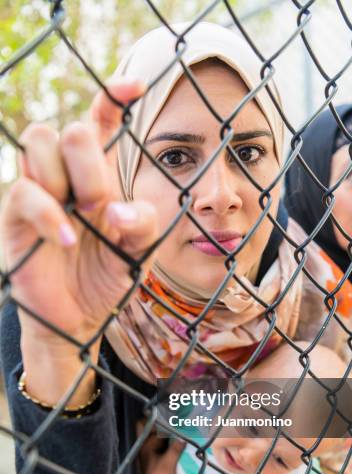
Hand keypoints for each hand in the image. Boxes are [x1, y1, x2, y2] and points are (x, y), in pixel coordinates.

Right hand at [1, 78, 157, 403]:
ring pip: (40, 142)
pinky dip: (51, 215)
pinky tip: (70, 241)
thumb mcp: (139, 250)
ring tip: (85, 217)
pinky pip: (24, 192)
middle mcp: (67, 177)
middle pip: (70, 129)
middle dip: (91, 162)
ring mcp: (39, 193)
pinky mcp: (17, 217)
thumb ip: (143, 222)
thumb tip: (116, 208)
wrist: (79, 318)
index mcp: (99, 177)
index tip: (136, 86)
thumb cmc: (107, 277)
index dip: (113, 97)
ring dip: (70, 177)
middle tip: (100, 203)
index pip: (99, 123)